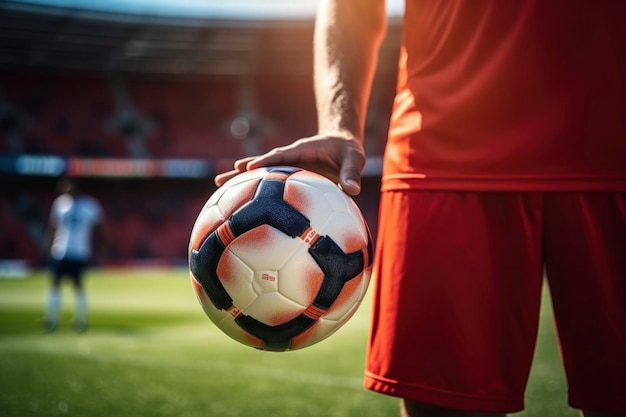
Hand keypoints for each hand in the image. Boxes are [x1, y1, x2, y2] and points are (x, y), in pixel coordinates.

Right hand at [214, 134, 365, 195]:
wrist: (342, 144)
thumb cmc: (348, 150)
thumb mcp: (354, 158)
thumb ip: (352, 173)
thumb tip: (353, 190)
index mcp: (301, 150)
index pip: (280, 156)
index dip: (264, 161)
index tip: (247, 168)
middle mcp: (289, 157)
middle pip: (261, 164)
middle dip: (242, 172)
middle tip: (220, 180)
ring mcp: (286, 167)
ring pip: (260, 173)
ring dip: (241, 181)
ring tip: (218, 188)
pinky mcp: (287, 176)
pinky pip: (269, 183)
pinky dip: (254, 190)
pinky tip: (240, 203)